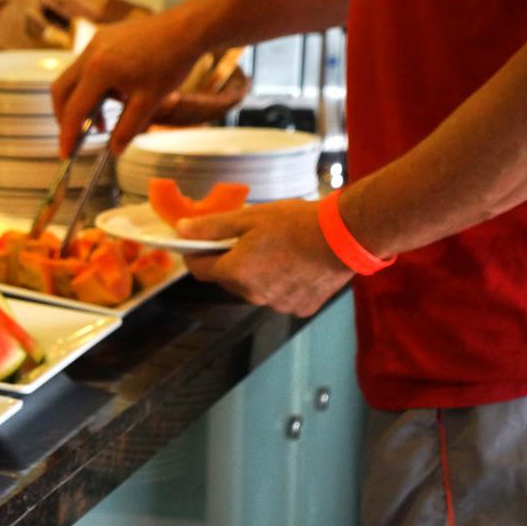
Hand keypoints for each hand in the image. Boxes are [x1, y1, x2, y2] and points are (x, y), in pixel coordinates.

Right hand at [50, 13, 201, 156]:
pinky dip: (91, 85)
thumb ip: (127, 129)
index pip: (74, 110)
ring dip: (81, 101)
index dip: (67, 135)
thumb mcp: (149, 102)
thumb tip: (114, 150)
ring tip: (103, 120)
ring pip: (73, 77)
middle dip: (65, 116)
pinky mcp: (104, 37)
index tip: (65, 154)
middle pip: (61, 91)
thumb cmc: (171, 62)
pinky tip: (114, 95)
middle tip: (77, 136)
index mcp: (98, 70)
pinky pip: (87, 64)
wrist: (188, 28)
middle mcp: (90, 52)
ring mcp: (96, 41)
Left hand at [178, 200, 352, 316]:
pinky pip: (280, 296)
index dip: (196, 255)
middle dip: (230, 262)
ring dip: (256, 274)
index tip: (200, 243)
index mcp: (236, 272)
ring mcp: (277, 305)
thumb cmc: (297, 222)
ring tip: (278, 250)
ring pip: (254, 289)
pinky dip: (281, 283)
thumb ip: (211, 227)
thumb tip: (181, 231)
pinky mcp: (299, 308)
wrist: (345, 236)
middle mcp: (253, 294)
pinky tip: (295, 264)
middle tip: (248, 239)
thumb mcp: (248, 217)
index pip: (200, 269)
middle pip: (228, 280)